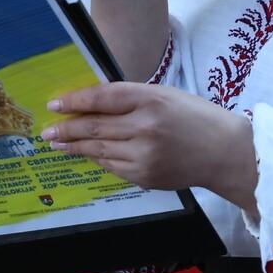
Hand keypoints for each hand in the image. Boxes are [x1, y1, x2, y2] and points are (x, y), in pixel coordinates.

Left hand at [43, 83, 259, 212]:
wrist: (224, 152)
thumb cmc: (194, 117)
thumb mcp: (165, 96)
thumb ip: (131, 98)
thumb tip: (92, 105)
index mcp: (152, 99)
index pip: (103, 97)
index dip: (76, 100)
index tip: (56, 104)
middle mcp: (146, 127)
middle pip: (95, 126)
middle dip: (67, 128)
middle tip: (48, 129)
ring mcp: (145, 155)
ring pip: (99, 149)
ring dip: (75, 146)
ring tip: (58, 142)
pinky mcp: (145, 176)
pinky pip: (112, 166)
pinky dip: (97, 159)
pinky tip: (87, 154)